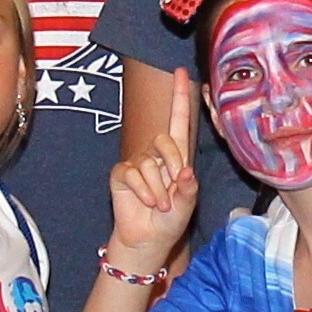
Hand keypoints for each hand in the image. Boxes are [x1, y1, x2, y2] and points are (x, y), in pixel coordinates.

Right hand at [106, 108, 195, 271]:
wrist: (147, 239)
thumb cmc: (170, 220)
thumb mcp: (187, 204)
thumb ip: (189, 188)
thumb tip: (187, 172)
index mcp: (177, 157)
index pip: (179, 121)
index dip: (179, 97)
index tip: (180, 72)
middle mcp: (157, 155)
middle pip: (164, 140)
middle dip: (173, 163)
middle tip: (176, 186)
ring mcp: (137, 163)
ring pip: (148, 162)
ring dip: (158, 188)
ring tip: (160, 205)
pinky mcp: (121, 174)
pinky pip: (132, 174)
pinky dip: (142, 191)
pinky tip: (146, 202)